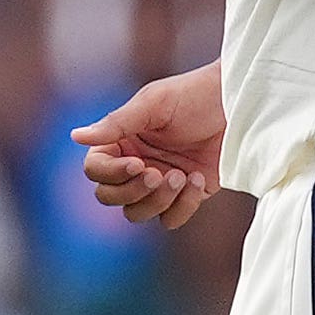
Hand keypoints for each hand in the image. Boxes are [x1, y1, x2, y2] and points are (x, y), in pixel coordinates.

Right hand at [72, 61, 225, 228]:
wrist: (239, 105)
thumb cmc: (194, 95)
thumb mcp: (154, 103)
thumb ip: (117, 123)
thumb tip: (75, 137)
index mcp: (121, 141)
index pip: (95, 170)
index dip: (111, 173)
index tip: (138, 162)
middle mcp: (136, 164)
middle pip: (110, 197)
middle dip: (132, 190)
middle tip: (157, 173)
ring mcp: (160, 183)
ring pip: (138, 213)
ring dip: (158, 200)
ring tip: (182, 174)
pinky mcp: (187, 195)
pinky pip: (171, 219)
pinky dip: (183, 206)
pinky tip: (198, 179)